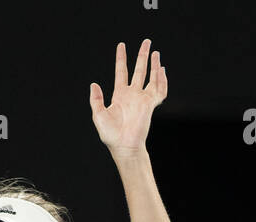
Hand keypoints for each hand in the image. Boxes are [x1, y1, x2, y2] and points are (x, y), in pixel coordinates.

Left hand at [90, 40, 167, 155]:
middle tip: (147, 42)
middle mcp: (132, 95)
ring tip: (156, 53)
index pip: (121, 71)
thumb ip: (95, 100)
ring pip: (151, 77)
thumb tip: (93, 84)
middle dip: (142, 55)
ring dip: (154, 65)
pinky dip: (162, 81)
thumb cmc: (111, 135)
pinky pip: (159, 90)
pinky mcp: (150, 105)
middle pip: (138, 70)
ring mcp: (142, 99)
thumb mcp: (98, 115)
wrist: (124, 146)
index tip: (121, 45)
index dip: (121, 58)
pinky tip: (162, 71)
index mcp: (119, 95)